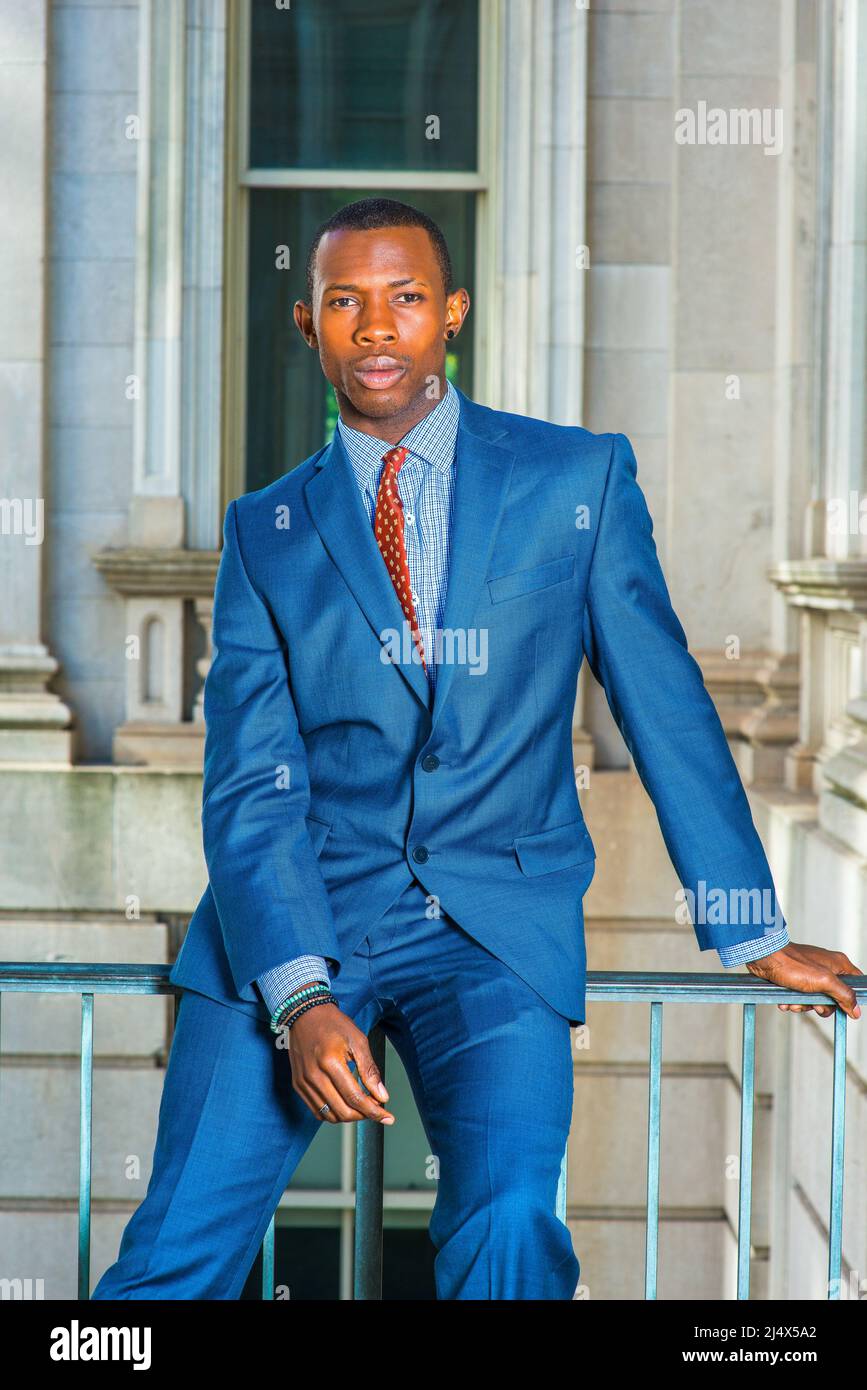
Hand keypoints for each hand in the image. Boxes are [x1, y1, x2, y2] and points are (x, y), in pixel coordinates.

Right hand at [285, 1003, 394, 1124]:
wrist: (305, 1014)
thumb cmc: (332, 1024)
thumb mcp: (358, 1041)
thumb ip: (370, 1070)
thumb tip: (382, 1096)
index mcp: (330, 1062)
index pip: (355, 1098)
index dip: (374, 1111)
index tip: (387, 1117)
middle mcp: (314, 1076)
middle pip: (343, 1110)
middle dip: (364, 1115)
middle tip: (376, 1108)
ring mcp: (303, 1082)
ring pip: (330, 1115)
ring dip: (349, 1116)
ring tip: (362, 1107)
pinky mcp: (298, 1085)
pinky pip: (317, 1110)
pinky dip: (333, 1113)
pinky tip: (344, 1105)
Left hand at [745, 943, 862, 1019]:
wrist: (764, 958)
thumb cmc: (791, 963)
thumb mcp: (823, 981)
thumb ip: (843, 994)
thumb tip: (856, 1009)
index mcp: (838, 965)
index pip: (856, 984)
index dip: (852, 998)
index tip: (843, 1007)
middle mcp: (826, 970)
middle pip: (834, 998)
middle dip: (820, 1005)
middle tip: (812, 1002)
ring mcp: (811, 976)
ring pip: (815, 1001)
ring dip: (802, 1005)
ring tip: (793, 999)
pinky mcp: (797, 980)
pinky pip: (800, 999)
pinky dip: (792, 1002)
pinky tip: (785, 999)